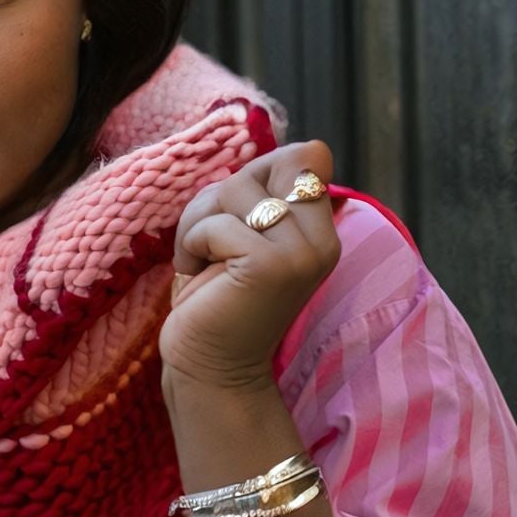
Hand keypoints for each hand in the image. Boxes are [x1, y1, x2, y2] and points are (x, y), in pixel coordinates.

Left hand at [158, 139, 340, 392]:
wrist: (211, 371)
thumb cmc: (217, 299)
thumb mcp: (247, 231)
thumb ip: (268, 190)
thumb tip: (308, 145)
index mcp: (324, 231)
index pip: (304, 154)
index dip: (255, 177)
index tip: (238, 223)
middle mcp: (322, 241)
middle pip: (264, 165)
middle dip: (221, 199)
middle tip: (213, 247)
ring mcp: (299, 254)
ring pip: (233, 188)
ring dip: (199, 224)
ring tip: (204, 264)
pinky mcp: (268, 267)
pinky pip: (214, 223)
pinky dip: (192, 247)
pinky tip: (200, 281)